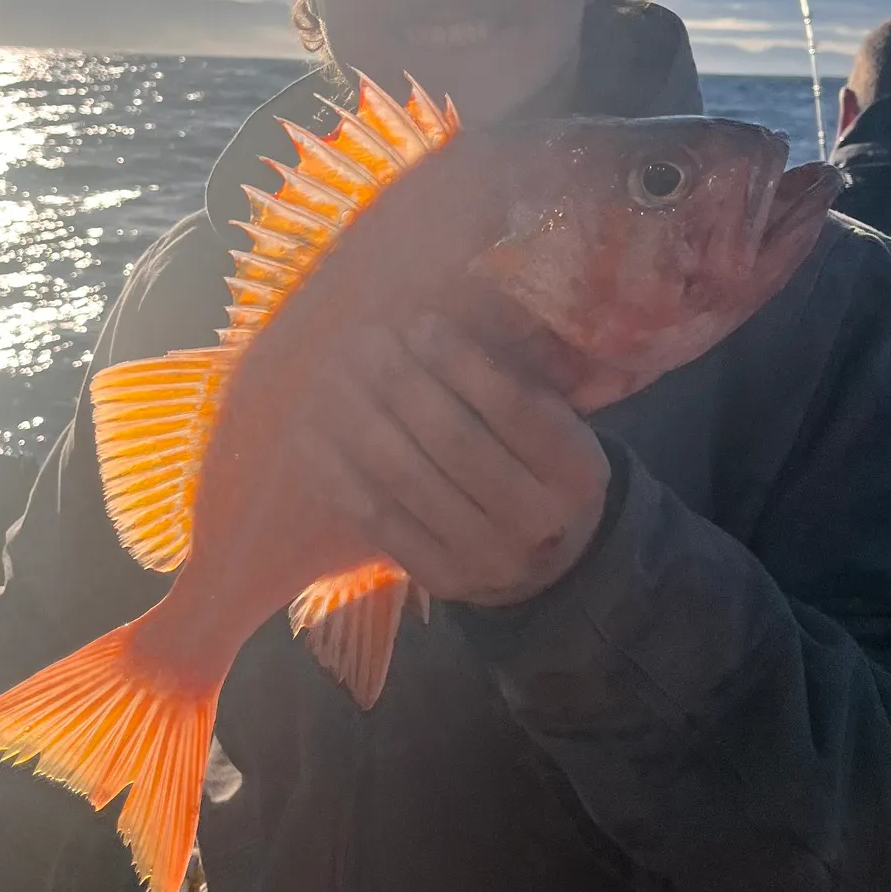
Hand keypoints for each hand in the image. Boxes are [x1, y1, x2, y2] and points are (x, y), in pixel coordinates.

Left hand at [296, 313, 610, 606]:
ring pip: (407, 478)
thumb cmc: (544, 469)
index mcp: (575, 470)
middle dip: (402, 381)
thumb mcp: (558, 422)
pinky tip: (315, 429)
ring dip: (361, 417)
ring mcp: (484, 556)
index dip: (461, 362)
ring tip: (335, 373)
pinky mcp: (438, 578)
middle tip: (366, 338)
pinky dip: (338, 469)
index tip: (420, 323)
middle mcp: (535, 519)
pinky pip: (377, 516)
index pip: (514, 410)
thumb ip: (515, 376)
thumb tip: (439, 313)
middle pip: (455, 440)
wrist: (551, 568)